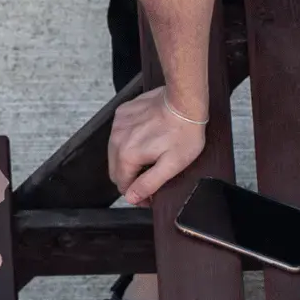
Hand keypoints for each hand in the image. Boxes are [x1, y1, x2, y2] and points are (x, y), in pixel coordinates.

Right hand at [108, 90, 207, 206]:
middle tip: (149, 179)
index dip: (136, 195)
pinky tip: (145, 138)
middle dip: (130, 178)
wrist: (184, 101)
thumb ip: (148, 184)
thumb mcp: (172, 165)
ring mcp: (118, 124)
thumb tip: (131, 197)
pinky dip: (128, 141)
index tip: (149, 197)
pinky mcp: (123, 113)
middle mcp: (117, 140)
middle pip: (116, 170)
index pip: (123, 185)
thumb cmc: (184, 132)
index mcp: (127, 155)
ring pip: (115, 152)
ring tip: (149, 158)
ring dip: (128, 159)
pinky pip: (119, 134)